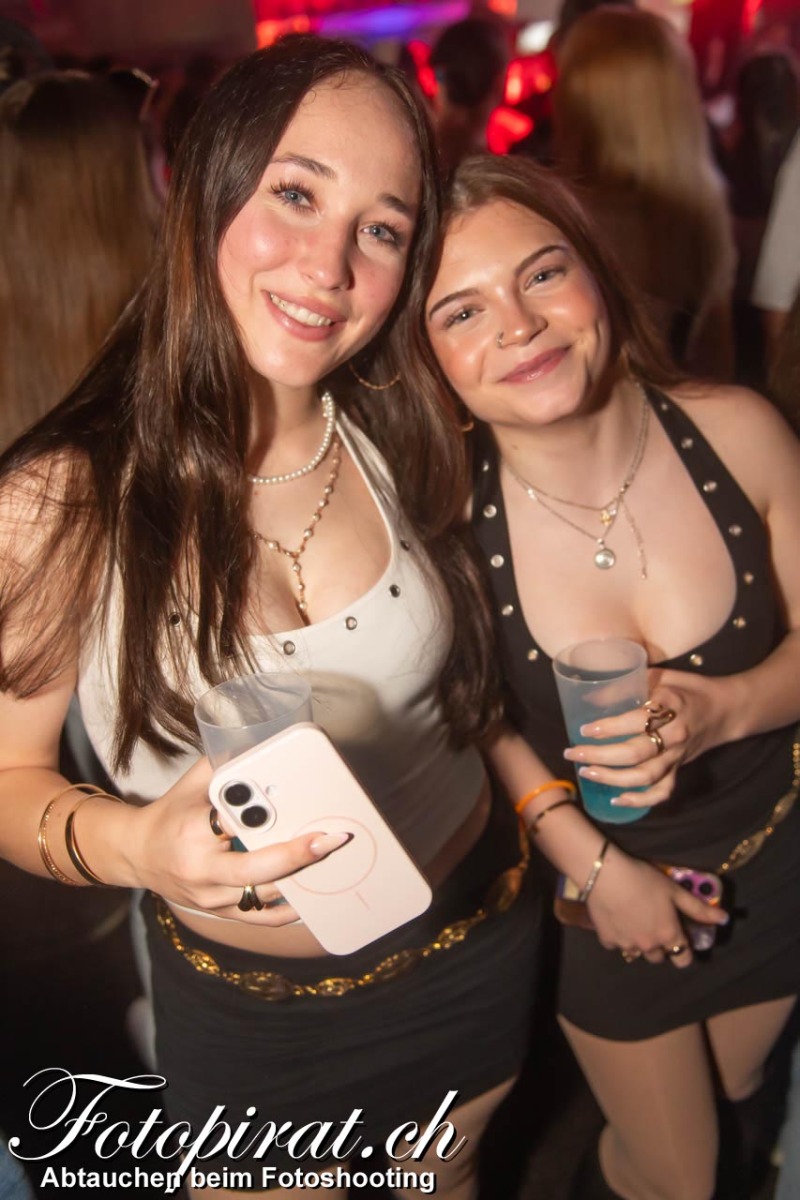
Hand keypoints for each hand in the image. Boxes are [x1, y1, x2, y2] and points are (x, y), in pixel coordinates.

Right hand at [121, 758, 348, 923]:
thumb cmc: (170, 814)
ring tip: (332, 862)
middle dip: (296, 856)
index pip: (232, 822)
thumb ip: (225, 763)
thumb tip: (263, 742)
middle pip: (255, 870)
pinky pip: (259, 917)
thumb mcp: (192, 783)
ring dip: (300, 880)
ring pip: (263, 894)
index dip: (263, 816)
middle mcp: (201, 870)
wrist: (137, 855)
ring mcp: (210, 898)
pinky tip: (313, 898)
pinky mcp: (219, 913)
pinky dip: (288, 910)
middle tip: (331, 840)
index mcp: (192, 831)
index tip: (294, 806)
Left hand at [562, 669, 736, 808]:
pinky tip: (616, 800)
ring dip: (613, 778)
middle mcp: (676, 734)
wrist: (725, 709)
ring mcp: (678, 755)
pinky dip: (640, 800)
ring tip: (586, 773)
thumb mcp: (660, 676)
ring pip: (645, 775)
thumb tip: (589, 697)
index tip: (585, 729)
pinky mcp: (680, 769)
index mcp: (671, 706)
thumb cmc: (686, 688)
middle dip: (600, 756)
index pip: (637, 721)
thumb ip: (628, 684)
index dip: (609, 727)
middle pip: (635, 753)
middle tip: (573, 753)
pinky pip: (662, 791)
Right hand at [587, 849, 728, 968]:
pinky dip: (618, 936)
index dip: (683, 951)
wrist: (606, 875)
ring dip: (638, 943)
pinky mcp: (606, 940)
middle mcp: (649, 946)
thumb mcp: (675, 891)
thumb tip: (724, 919)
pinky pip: (616, 944)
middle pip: (658, 957)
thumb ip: (699, 909)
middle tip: (653, 923)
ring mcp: (626, 945)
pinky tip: (616, 918)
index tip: (679, 939)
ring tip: (633, 921)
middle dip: (658, 945)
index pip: (683, 959)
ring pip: (636, 953)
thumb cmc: (644, 880)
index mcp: (669, 935)